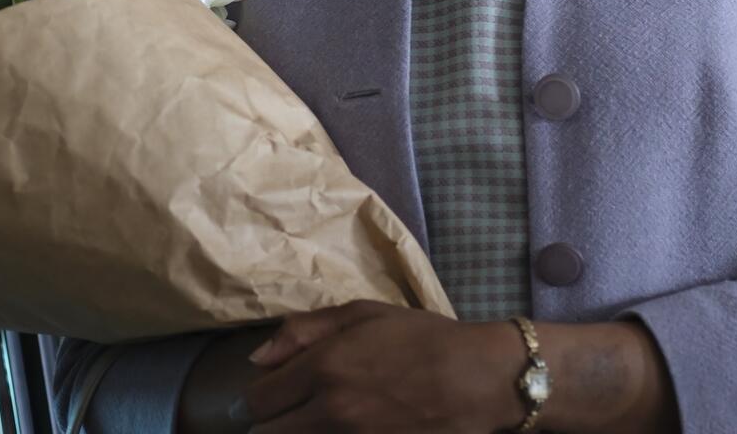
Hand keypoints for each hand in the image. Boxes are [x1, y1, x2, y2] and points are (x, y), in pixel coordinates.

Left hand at [235, 302, 522, 432]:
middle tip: (292, 410)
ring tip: (316, 420)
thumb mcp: (364, 314)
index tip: (275, 392)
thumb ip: (305, 331)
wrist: (480, 379)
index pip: (258, 399)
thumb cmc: (423, 338)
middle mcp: (330, 410)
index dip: (260, 395)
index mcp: (324, 367)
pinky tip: (344, 430)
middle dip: (272, 422)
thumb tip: (257, 358)